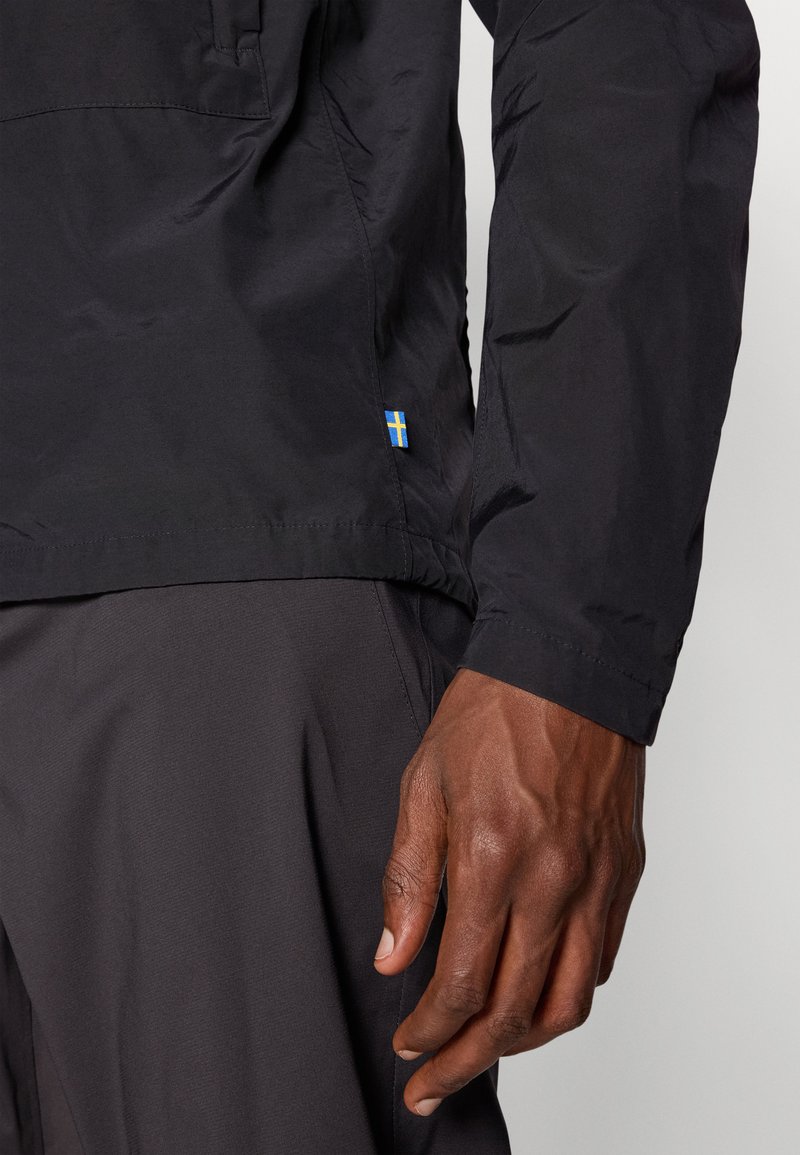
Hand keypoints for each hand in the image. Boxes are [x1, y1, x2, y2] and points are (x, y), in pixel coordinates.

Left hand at [373, 667, 645, 1116]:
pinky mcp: (624, 872)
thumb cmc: (491, 715)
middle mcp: (553, 881)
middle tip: (434, 1081)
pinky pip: (602, 959)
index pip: (460, 982)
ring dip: (523, 1041)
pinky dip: (567, 994)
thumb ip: (409, 879)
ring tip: (484, 1051)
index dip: (429, 1030)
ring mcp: (596, 880)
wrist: (567, 667)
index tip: (407, 1044)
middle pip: (514, 1010)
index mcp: (492, 858)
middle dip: (466, 1059)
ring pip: (568, 1000)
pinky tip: (536, 993)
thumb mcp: (422, 784)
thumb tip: (395, 958)